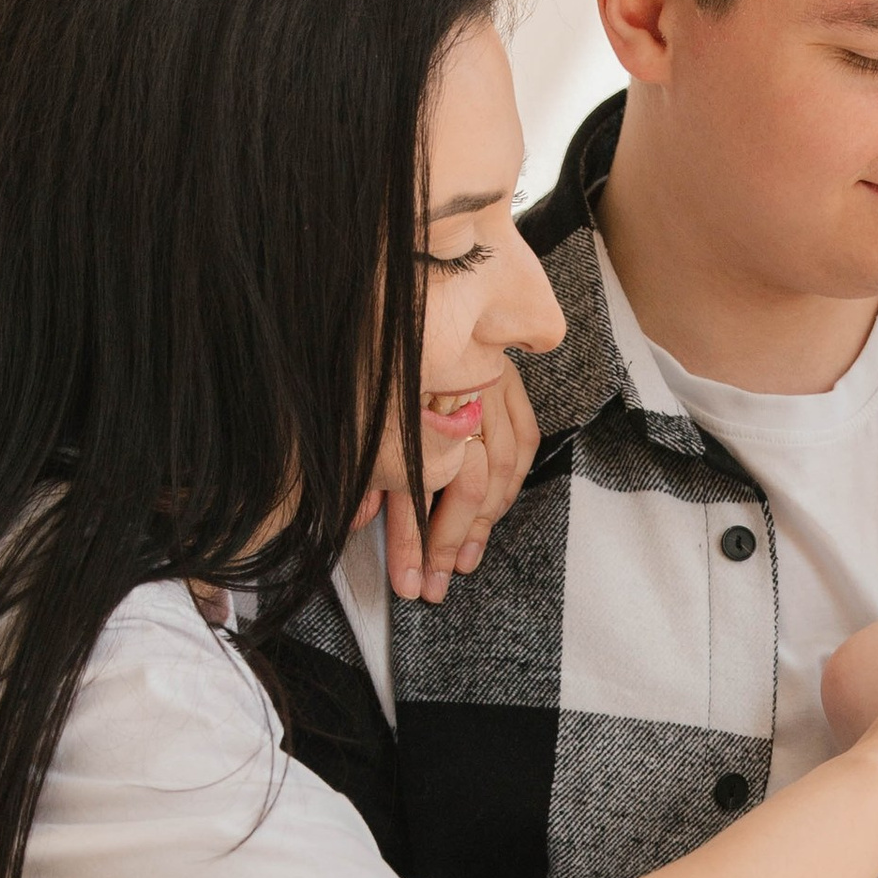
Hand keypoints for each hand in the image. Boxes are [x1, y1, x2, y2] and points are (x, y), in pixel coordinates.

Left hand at [376, 355, 545, 601]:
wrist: (410, 297)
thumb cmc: (374, 353)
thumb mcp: (357, 413)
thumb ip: (362, 466)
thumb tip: (355, 519)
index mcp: (413, 400)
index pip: (418, 485)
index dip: (412, 539)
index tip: (409, 578)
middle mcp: (458, 393)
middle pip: (463, 481)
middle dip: (450, 540)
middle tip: (438, 581)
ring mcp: (487, 383)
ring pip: (499, 465)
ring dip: (483, 519)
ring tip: (466, 557)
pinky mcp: (505, 376)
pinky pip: (522, 438)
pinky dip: (510, 478)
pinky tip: (495, 508)